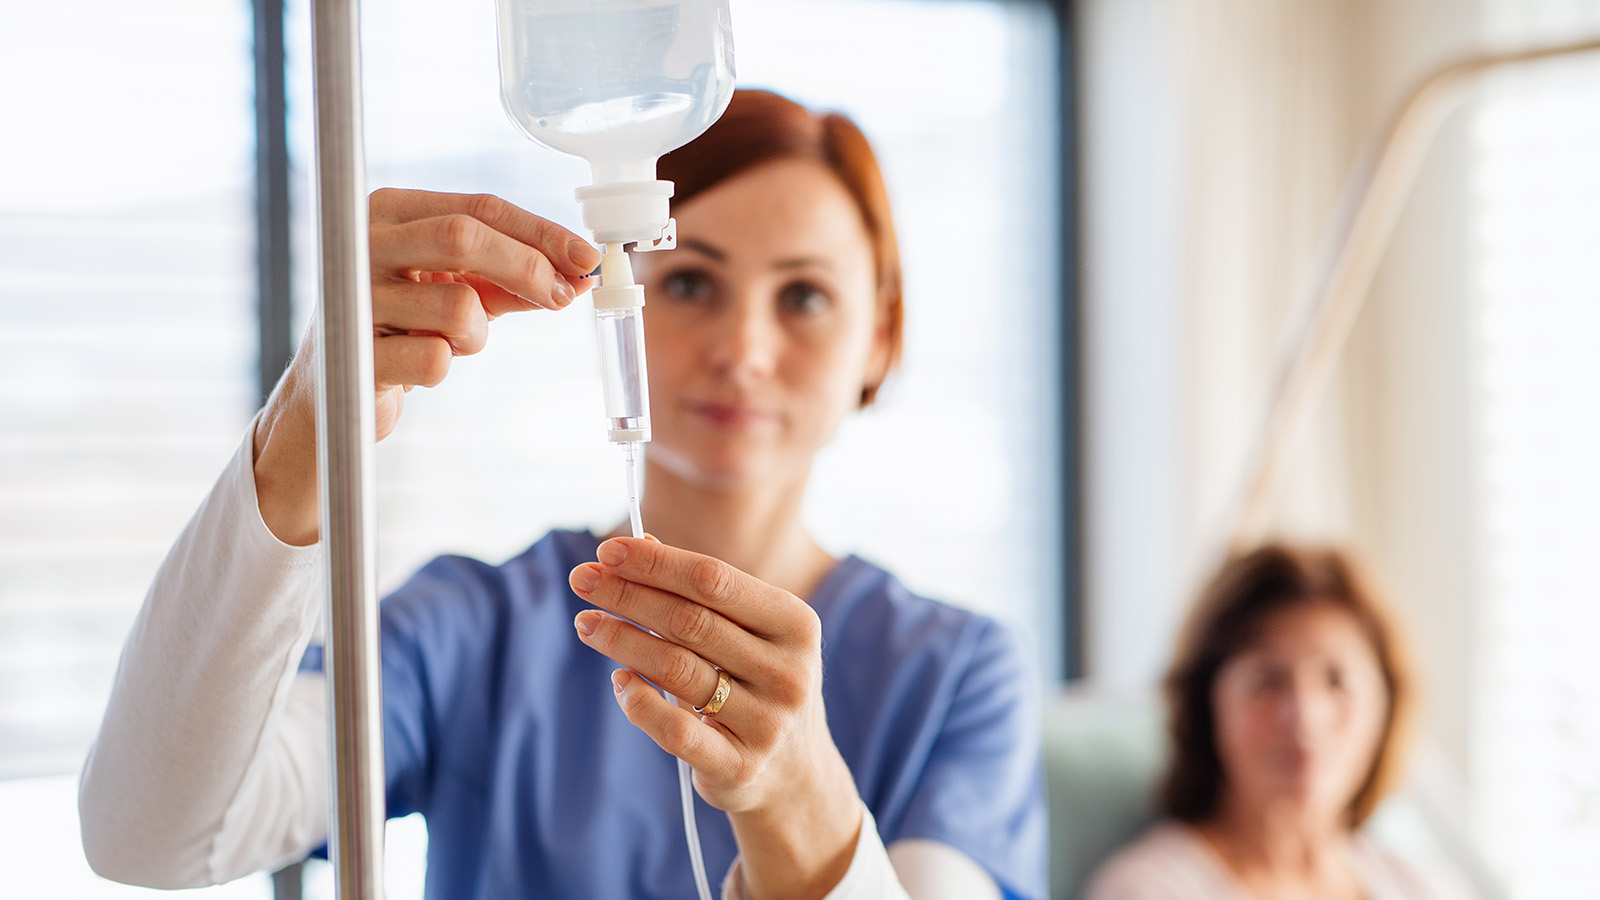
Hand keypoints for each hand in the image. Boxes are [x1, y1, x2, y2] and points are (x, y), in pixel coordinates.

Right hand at [365, 189, 598, 438]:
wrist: (332, 393)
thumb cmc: (402, 329)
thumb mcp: (457, 290)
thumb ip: (511, 278)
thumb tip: (576, 274)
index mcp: (390, 213)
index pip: (479, 208)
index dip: (541, 232)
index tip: (586, 257)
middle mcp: (363, 242)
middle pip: (464, 237)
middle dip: (528, 268)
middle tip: (562, 296)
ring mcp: (353, 297)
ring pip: (459, 306)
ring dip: (477, 336)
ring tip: (449, 343)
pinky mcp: (352, 354)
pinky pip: (436, 360)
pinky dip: (444, 369)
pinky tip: (416, 368)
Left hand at [569, 537, 863, 899]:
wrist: (794, 774)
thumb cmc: (758, 685)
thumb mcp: (746, 633)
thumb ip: (698, 592)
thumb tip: (639, 544)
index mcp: (795, 625)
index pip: (715, 580)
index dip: (656, 563)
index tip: (607, 551)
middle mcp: (788, 672)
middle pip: (690, 621)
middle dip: (628, 596)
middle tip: (582, 580)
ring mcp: (767, 723)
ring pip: (677, 670)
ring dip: (622, 641)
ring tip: (587, 623)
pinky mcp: (739, 767)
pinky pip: (675, 730)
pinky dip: (639, 701)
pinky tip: (619, 680)